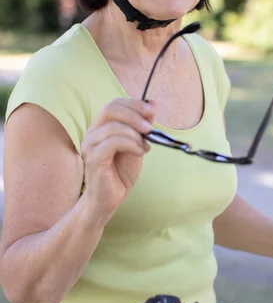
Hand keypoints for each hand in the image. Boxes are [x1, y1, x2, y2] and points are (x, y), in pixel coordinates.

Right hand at [81, 98, 155, 224]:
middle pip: (110, 109)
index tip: (152, 110)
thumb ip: (142, 126)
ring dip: (135, 134)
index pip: (114, 104)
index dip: (134, 104)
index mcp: (101, 127)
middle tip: (149, 127)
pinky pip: (112, 142)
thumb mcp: (136, 145)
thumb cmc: (121, 172)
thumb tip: (152, 103)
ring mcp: (90, 145)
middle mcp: (92, 133)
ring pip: (113, 127)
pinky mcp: (94, 158)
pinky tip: (140, 152)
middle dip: (134, 114)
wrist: (110, 199)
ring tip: (145, 146)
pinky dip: (131, 144)